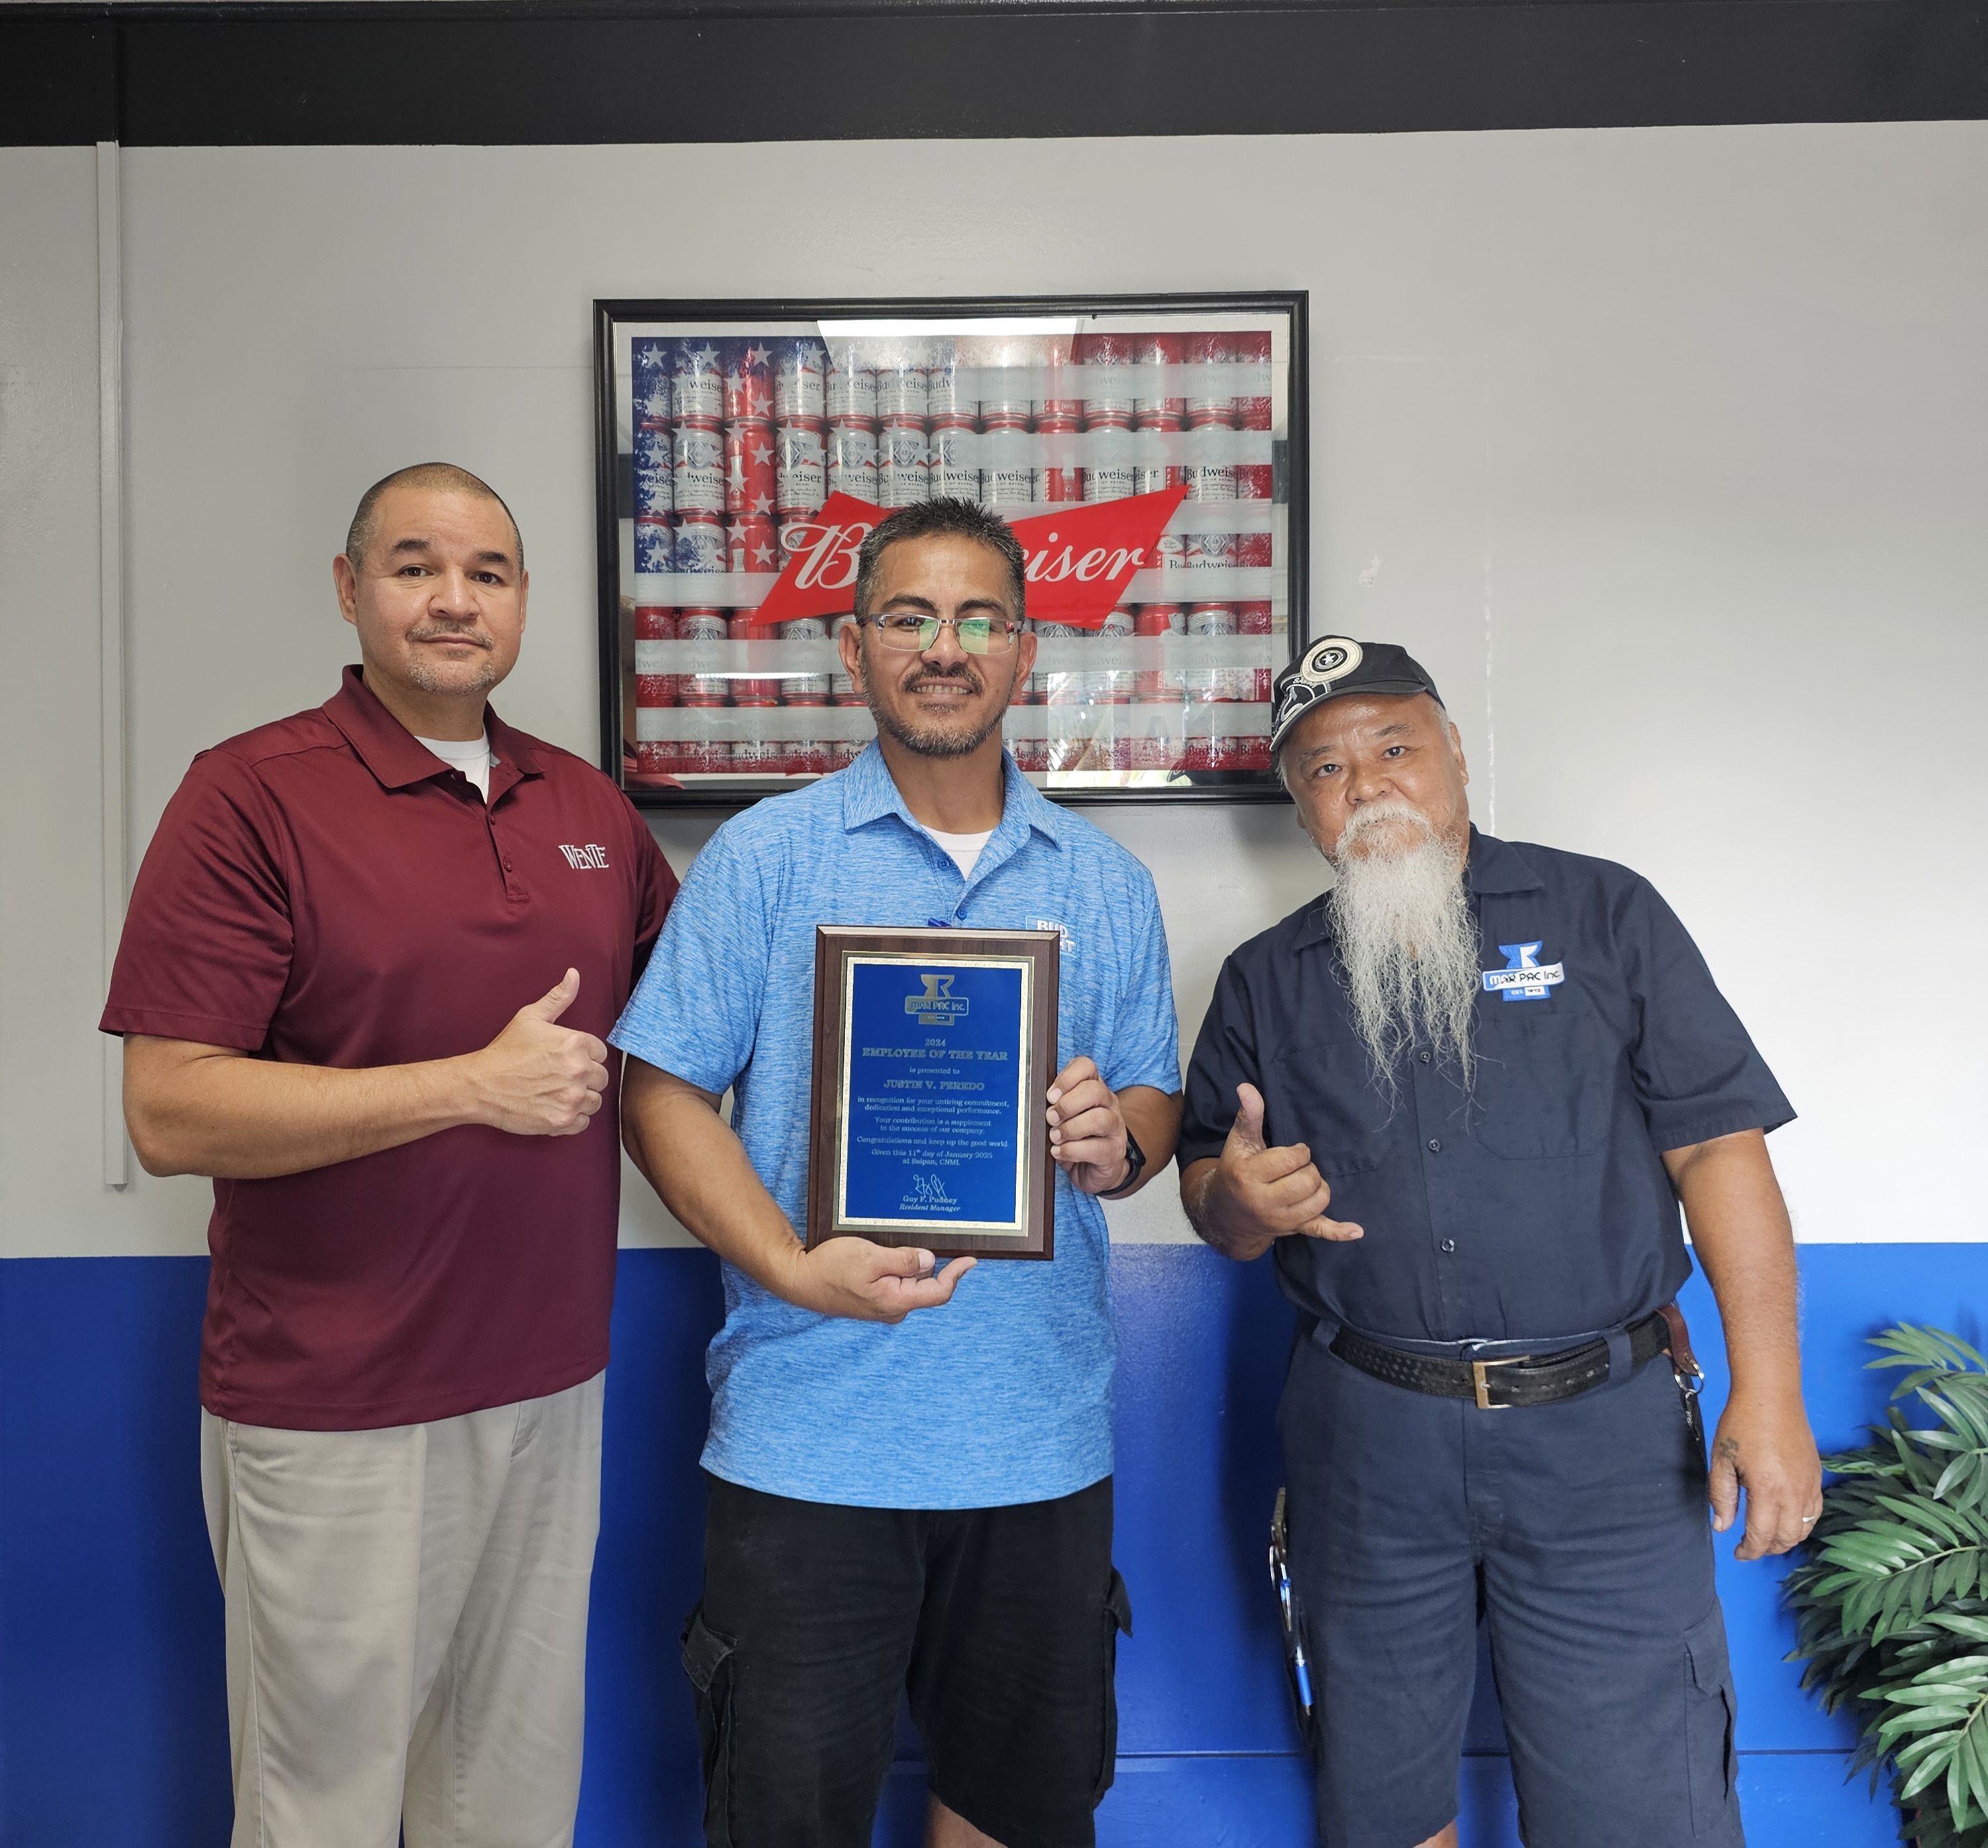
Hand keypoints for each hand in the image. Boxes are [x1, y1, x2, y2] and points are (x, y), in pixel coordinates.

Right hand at [465, 968, 609, 1135]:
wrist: (479, 1085)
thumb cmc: (505, 1051)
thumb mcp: (530, 1017)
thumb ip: (558, 998)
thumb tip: (574, 974)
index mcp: (575, 1043)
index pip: (600, 1053)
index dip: (583, 1057)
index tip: (564, 1060)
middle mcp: (578, 1070)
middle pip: (601, 1078)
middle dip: (584, 1078)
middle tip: (559, 1078)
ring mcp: (571, 1098)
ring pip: (595, 1101)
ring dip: (581, 1099)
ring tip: (557, 1094)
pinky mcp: (562, 1121)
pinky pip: (583, 1123)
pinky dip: (572, 1119)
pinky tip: (554, 1108)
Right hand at [788, 1237, 975, 1323]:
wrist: (800, 1279)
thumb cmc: (832, 1267)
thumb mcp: (871, 1257)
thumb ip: (904, 1260)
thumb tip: (931, 1260)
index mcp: (897, 1301)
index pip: (938, 1292)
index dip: (957, 1275)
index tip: (971, 1259)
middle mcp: (893, 1309)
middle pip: (925, 1286)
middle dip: (928, 1264)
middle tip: (919, 1239)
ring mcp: (882, 1306)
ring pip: (909, 1283)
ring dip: (909, 1266)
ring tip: (891, 1246)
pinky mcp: (873, 1299)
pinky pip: (894, 1283)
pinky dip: (897, 1269)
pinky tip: (884, 1254)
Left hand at [1046, 1056, 1130, 1194]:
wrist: (1094, 1169)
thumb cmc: (1074, 1139)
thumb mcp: (1061, 1118)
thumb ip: (1052, 1106)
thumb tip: (1032, 1103)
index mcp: (1093, 1088)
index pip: (1087, 1067)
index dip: (1067, 1078)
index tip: (1050, 1095)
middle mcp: (1108, 1103)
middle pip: (1094, 1091)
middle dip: (1067, 1105)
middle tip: (1050, 1118)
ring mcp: (1115, 1127)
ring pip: (1099, 1119)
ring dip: (1070, 1128)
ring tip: (1055, 1137)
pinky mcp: (1114, 1151)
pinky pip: (1096, 1148)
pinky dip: (1072, 1150)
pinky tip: (1059, 1152)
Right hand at [1209, 1083, 1363, 1251]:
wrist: (1226, 1212)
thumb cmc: (1236, 1170)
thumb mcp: (1239, 1142)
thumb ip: (1249, 1115)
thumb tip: (1247, 1087)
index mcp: (1249, 1176)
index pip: (1290, 1160)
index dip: (1298, 1152)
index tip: (1293, 1152)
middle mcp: (1264, 1202)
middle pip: (1307, 1181)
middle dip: (1308, 1169)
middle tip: (1297, 1167)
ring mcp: (1281, 1220)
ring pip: (1318, 1201)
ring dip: (1319, 1187)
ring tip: (1306, 1181)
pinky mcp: (1293, 1230)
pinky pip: (1319, 1232)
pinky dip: (1338, 1231)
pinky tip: (1356, 1231)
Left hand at [1709, 1386, 1822, 1559]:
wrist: (1771, 1395)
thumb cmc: (1741, 1424)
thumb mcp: (1722, 1459)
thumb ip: (1722, 1496)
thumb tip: (1723, 1527)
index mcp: (1768, 1490)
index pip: (1761, 1535)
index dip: (1749, 1550)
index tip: (1738, 1553)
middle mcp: (1794, 1493)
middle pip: (1786, 1538)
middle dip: (1767, 1548)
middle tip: (1750, 1546)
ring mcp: (1810, 1485)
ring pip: (1804, 1528)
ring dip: (1786, 1539)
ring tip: (1766, 1537)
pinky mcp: (1817, 1476)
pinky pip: (1815, 1512)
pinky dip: (1802, 1524)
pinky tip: (1788, 1520)